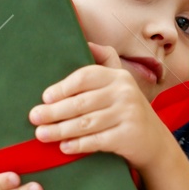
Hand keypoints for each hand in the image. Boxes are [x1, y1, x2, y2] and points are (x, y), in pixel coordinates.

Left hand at [28, 41, 175, 170]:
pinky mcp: (129, 136)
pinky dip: (79, 144)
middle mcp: (125, 92)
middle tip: (35, 118)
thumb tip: (86, 42)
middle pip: (82, 102)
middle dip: (54, 111)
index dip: (63, 87)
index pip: (85, 77)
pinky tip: (64, 147)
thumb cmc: (127, 109)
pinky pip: (98, 140)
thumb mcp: (121, 82)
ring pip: (87, 123)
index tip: (45, 98)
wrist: (154, 141)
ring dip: (61, 130)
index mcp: (118, 76)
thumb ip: (105, 60)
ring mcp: (128, 114)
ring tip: (42, 134)